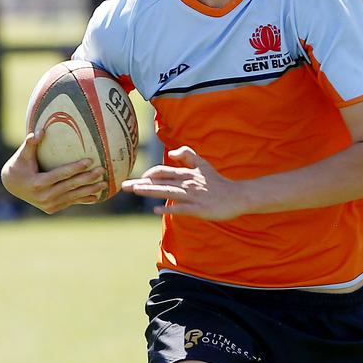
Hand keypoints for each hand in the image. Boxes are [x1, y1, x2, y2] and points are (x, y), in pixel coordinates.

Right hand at [0, 132, 106, 212]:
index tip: (90, 160)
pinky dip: (84, 199)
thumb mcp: (22, 155)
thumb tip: (40, 130)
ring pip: (73, 196)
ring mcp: (49, 204)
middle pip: (70, 186)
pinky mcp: (52, 208)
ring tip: (105, 183)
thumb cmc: (19, 166)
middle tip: (103, 170)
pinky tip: (97, 196)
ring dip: (90, 190)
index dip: (76, 167)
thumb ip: (31, 144)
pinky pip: (71, 202)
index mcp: (37, 183)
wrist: (12, 186)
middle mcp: (44, 196)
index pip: (61, 174)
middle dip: (88, 178)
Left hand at [122, 146, 243, 219]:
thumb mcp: (204, 165)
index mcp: (188, 174)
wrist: (238, 196)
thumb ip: (188, 155)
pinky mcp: (200, 209)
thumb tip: (172, 153)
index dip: (148, 174)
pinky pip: (182, 208)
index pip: (163, 172)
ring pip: (168, 192)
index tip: (137, 180)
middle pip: (161, 182)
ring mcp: (193, 197)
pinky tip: (156, 209)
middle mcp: (188, 184)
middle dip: (141, 184)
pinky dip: (169, 208)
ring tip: (136, 190)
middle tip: (124, 186)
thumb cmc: (218, 183)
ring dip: (151, 191)